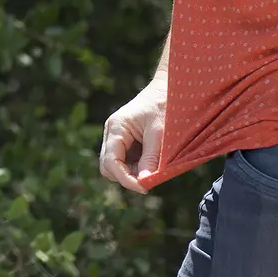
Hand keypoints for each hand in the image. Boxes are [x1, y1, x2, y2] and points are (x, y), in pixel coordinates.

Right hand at [99, 75, 167, 193]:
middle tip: (149, 180)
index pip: (111, 162)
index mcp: (116, 128)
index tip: (144, 188)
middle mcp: (112, 133)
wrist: (169, 88)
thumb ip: (151, 158)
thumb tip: (143, 182)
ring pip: (116, 165)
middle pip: (108, 166)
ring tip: (154, 169)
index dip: (125, 179)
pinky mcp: (126, 141)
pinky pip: (126, 160)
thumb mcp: (160, 133)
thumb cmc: (164, 106)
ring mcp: (118, 137)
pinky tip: (153, 162)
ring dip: (132, 172)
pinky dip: (137, 166)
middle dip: (126, 176)